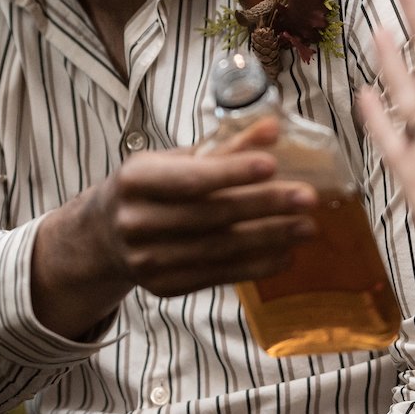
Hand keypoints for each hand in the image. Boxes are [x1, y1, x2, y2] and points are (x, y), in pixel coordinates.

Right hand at [32, 118, 317, 336]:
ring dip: (271, 239)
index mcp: (135, 180)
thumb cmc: (152, 187)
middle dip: (266, 206)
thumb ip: (225, 147)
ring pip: (220, 250)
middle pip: (212, 216)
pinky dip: (257, 266)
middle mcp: (136, 222)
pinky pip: (219, 276)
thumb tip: (273, 127)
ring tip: (307, 227)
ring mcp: (148, 260)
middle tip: (308, 198)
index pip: (192, 179)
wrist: (106, 234)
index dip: (233, 172)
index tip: (273, 165)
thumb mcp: (176, 160)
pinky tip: (286, 255)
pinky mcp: (164, 286)